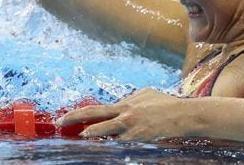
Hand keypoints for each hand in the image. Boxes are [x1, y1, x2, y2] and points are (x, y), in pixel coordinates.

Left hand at [56, 88, 192, 141]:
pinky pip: (120, 144)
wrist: (184, 114)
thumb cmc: (165, 103)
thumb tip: (119, 104)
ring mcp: (131, 128)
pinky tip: (102, 147)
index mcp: (124, 104)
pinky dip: (111, 145)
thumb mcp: (144, 95)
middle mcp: (124, 114)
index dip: (79, 115)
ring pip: (105, 133)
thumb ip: (129, 100)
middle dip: (74, 119)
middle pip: (93, 116)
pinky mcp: (140, 138)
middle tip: (59, 123)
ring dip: (91, 135)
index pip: (96, 110)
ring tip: (79, 137)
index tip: (65, 118)